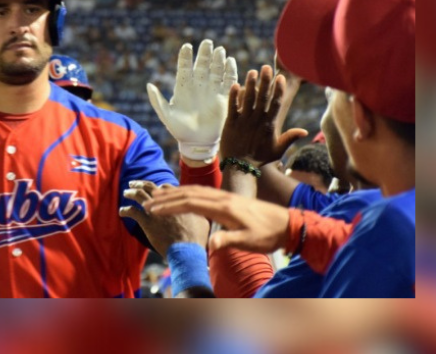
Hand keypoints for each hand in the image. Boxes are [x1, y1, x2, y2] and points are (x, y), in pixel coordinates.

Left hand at [119, 181, 210, 258]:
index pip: (166, 187)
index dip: (158, 187)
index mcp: (179, 200)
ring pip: (140, 196)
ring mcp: (156, 211)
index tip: (154, 188)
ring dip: (131, 192)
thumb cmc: (196, 239)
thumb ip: (198, 214)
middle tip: (133, 183)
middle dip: (141, 183)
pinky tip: (121, 211)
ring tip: (126, 192)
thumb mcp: (203, 222)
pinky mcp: (147, 223)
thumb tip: (199, 212)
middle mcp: (166, 202)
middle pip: (151, 187)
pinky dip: (126, 210)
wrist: (186, 250)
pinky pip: (133, 212)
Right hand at [145, 185, 290, 253]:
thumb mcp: (249, 242)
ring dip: (176, 193)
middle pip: (189, 193)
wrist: (287, 224)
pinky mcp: (229, 199)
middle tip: (148, 203)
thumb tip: (210, 245)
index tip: (152, 210)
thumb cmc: (268, 235)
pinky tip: (183, 196)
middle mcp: (222, 198)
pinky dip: (188, 192)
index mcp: (224, 207)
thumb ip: (228, 241)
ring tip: (159, 197)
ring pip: (195, 190)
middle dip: (167, 198)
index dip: (169, 206)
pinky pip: (204, 192)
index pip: (190, 203)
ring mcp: (226, 196)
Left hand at [147, 40, 237, 160]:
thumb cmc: (179, 130)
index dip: (185, 57)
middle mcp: (198, 86)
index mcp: (183, 87)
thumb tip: (149, 85)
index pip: (184, 67)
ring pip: (216, 70)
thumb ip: (157, 101)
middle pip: (202, 65)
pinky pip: (228, 81)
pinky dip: (230, 71)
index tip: (187, 46)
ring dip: (218, 60)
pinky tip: (230, 61)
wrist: (197, 142)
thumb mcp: (166, 115)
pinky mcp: (223, 97)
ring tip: (220, 50)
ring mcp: (211, 90)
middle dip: (205, 53)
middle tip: (207, 42)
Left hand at [220, 65, 307, 165]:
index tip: (280, 78)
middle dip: (265, 81)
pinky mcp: (230, 123)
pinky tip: (235, 84)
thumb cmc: (260, 158)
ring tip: (252, 72)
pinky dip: (233, 96)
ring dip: (250, 84)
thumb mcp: (278, 150)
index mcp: (269, 125)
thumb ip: (290, 138)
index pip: (276, 104)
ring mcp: (243, 120)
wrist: (240, 167)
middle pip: (262, 97)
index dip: (278, 90)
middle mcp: (256, 120)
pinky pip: (232, 106)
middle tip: (266, 67)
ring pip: (247, 99)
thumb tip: (305, 131)